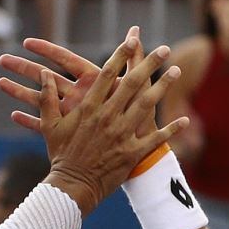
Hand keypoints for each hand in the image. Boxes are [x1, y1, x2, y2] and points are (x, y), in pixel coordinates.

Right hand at [0, 27, 186, 210]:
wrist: (72, 187)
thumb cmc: (61, 155)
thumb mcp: (50, 125)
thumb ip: (47, 99)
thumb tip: (44, 74)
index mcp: (89, 108)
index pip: (108, 75)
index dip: (121, 55)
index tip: (132, 40)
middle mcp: (108, 117)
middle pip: (132, 84)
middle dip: (149, 64)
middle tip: (164, 48)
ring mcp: (121, 135)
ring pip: (146, 106)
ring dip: (163, 87)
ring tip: (176, 71)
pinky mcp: (132, 153)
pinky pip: (155, 139)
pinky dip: (171, 130)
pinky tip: (184, 119)